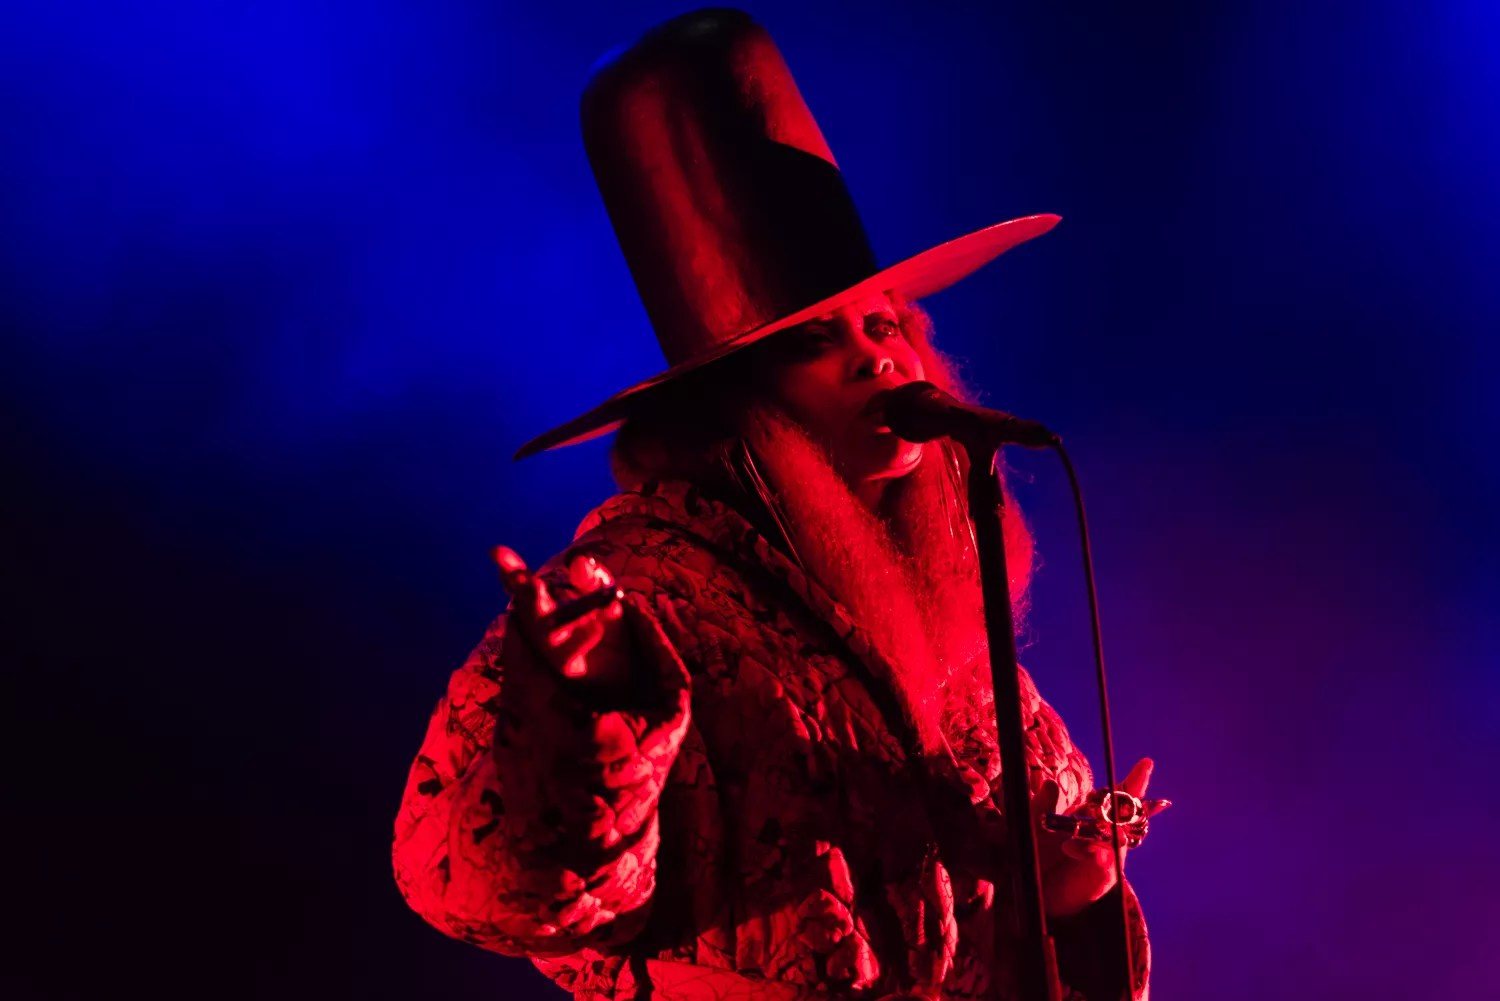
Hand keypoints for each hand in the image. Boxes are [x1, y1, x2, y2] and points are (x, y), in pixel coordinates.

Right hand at [491, 545, 629, 687]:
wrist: (624, 662)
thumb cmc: (605, 621)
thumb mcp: (600, 593)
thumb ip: (590, 577)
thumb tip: (579, 560)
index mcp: (543, 602)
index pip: (522, 584)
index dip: (509, 569)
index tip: (495, 552)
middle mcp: (541, 624)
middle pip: (528, 605)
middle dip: (524, 589)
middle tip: (521, 574)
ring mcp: (551, 646)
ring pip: (543, 630)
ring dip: (541, 612)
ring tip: (536, 586)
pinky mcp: (567, 665)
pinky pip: (571, 652)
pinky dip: (583, 639)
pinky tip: (596, 627)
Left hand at [1033, 758, 1163, 919]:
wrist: (1040, 891)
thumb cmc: (1042, 853)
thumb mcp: (1036, 825)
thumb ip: (1041, 805)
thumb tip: (1049, 783)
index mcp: (1094, 818)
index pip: (1117, 796)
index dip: (1134, 780)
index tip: (1147, 763)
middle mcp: (1108, 835)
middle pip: (1128, 814)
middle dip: (1134, 798)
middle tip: (1141, 779)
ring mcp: (1110, 855)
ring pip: (1117, 836)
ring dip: (1106, 826)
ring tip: (1087, 818)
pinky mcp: (1104, 876)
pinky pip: (1103, 860)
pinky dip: (1088, 851)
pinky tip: (1070, 848)